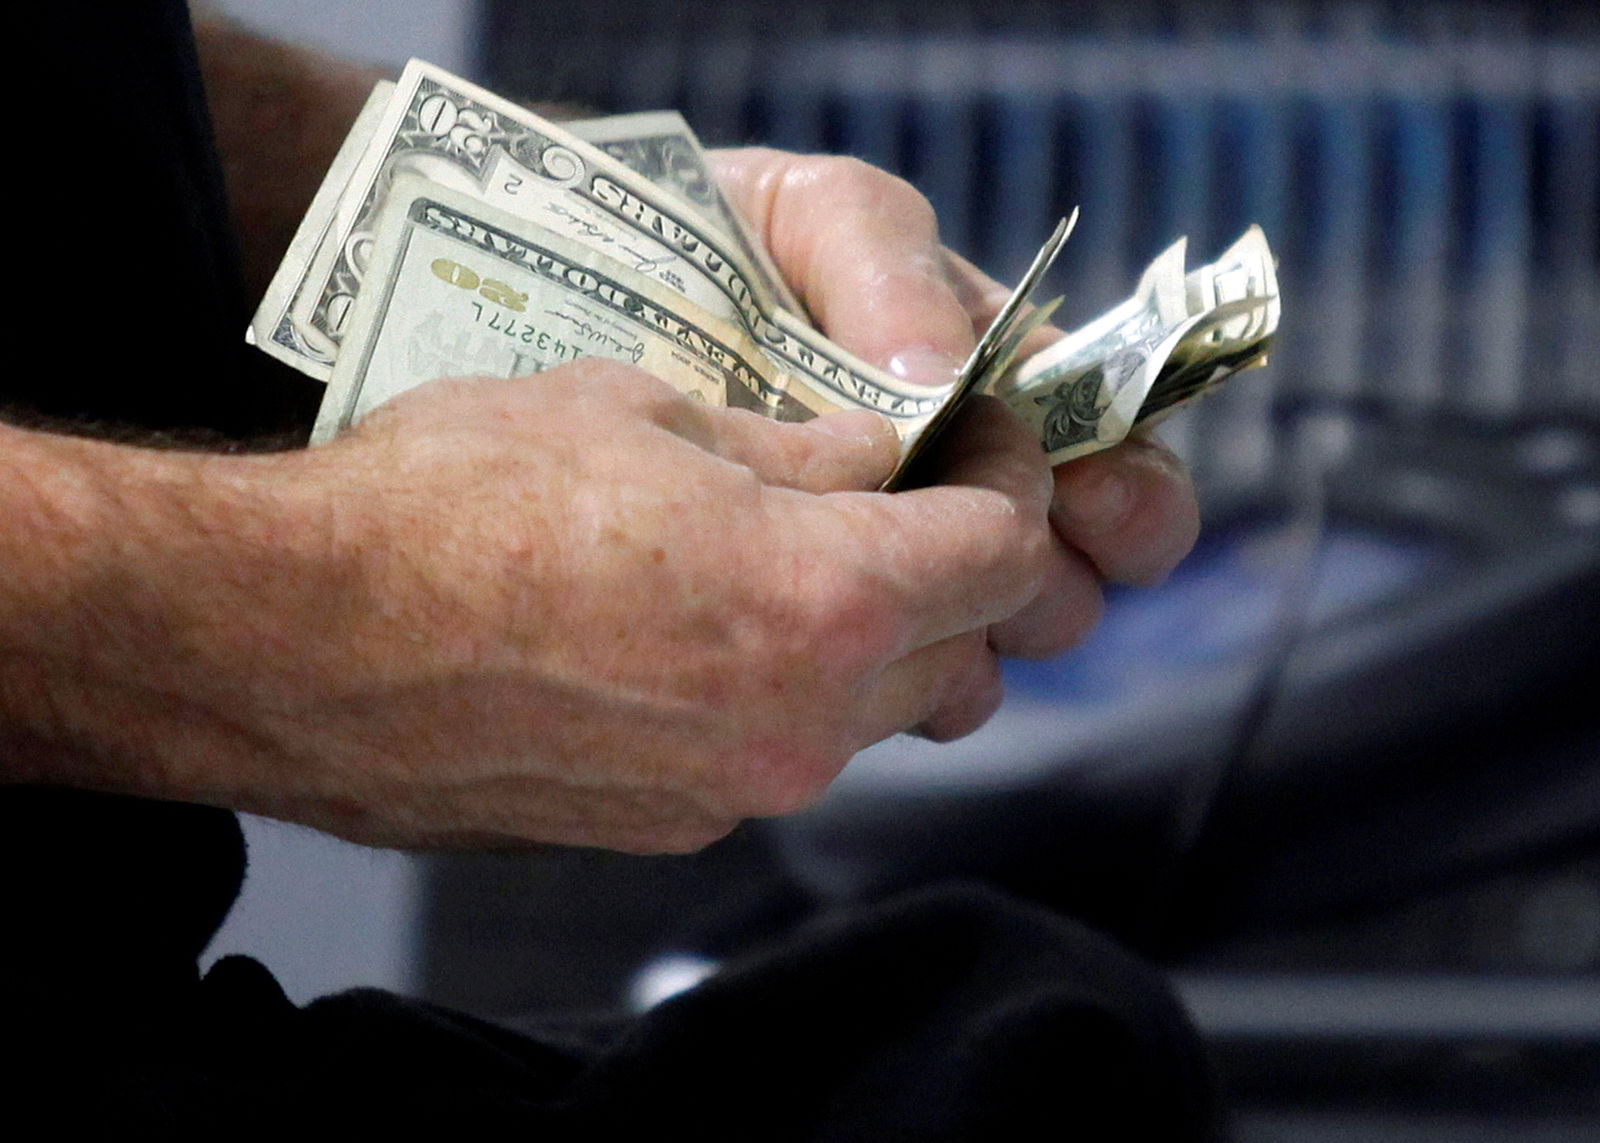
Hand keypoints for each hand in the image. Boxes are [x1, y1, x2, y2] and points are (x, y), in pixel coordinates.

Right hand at [2, 366, 1050, 853]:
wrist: (293, 640)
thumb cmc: (452, 501)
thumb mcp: (646, 412)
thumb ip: (801, 447)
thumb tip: (882, 453)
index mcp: (822, 603)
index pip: (1004, 552)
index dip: (1011, 481)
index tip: (984, 441)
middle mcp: (803, 725)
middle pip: (961, 649)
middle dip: (949, 565)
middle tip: (894, 492)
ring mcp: (737, 791)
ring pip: (875, 712)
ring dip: (869, 637)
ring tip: (787, 557)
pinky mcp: (669, 827)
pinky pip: (779, 752)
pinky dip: (781, 691)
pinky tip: (697, 631)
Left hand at [710, 150, 1199, 727]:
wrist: (586, 295)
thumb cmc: (721, 239)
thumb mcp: (814, 215)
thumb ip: (889, 269)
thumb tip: (944, 375)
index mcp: (989, 388)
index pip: (1110, 462)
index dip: (1128, 498)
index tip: (1094, 507)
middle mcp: (956, 490)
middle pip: (1066, 576)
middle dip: (1057, 579)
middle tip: (1015, 562)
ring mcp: (888, 568)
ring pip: (987, 645)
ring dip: (984, 637)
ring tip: (931, 610)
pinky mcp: (813, 626)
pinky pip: (893, 689)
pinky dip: (903, 685)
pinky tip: (860, 659)